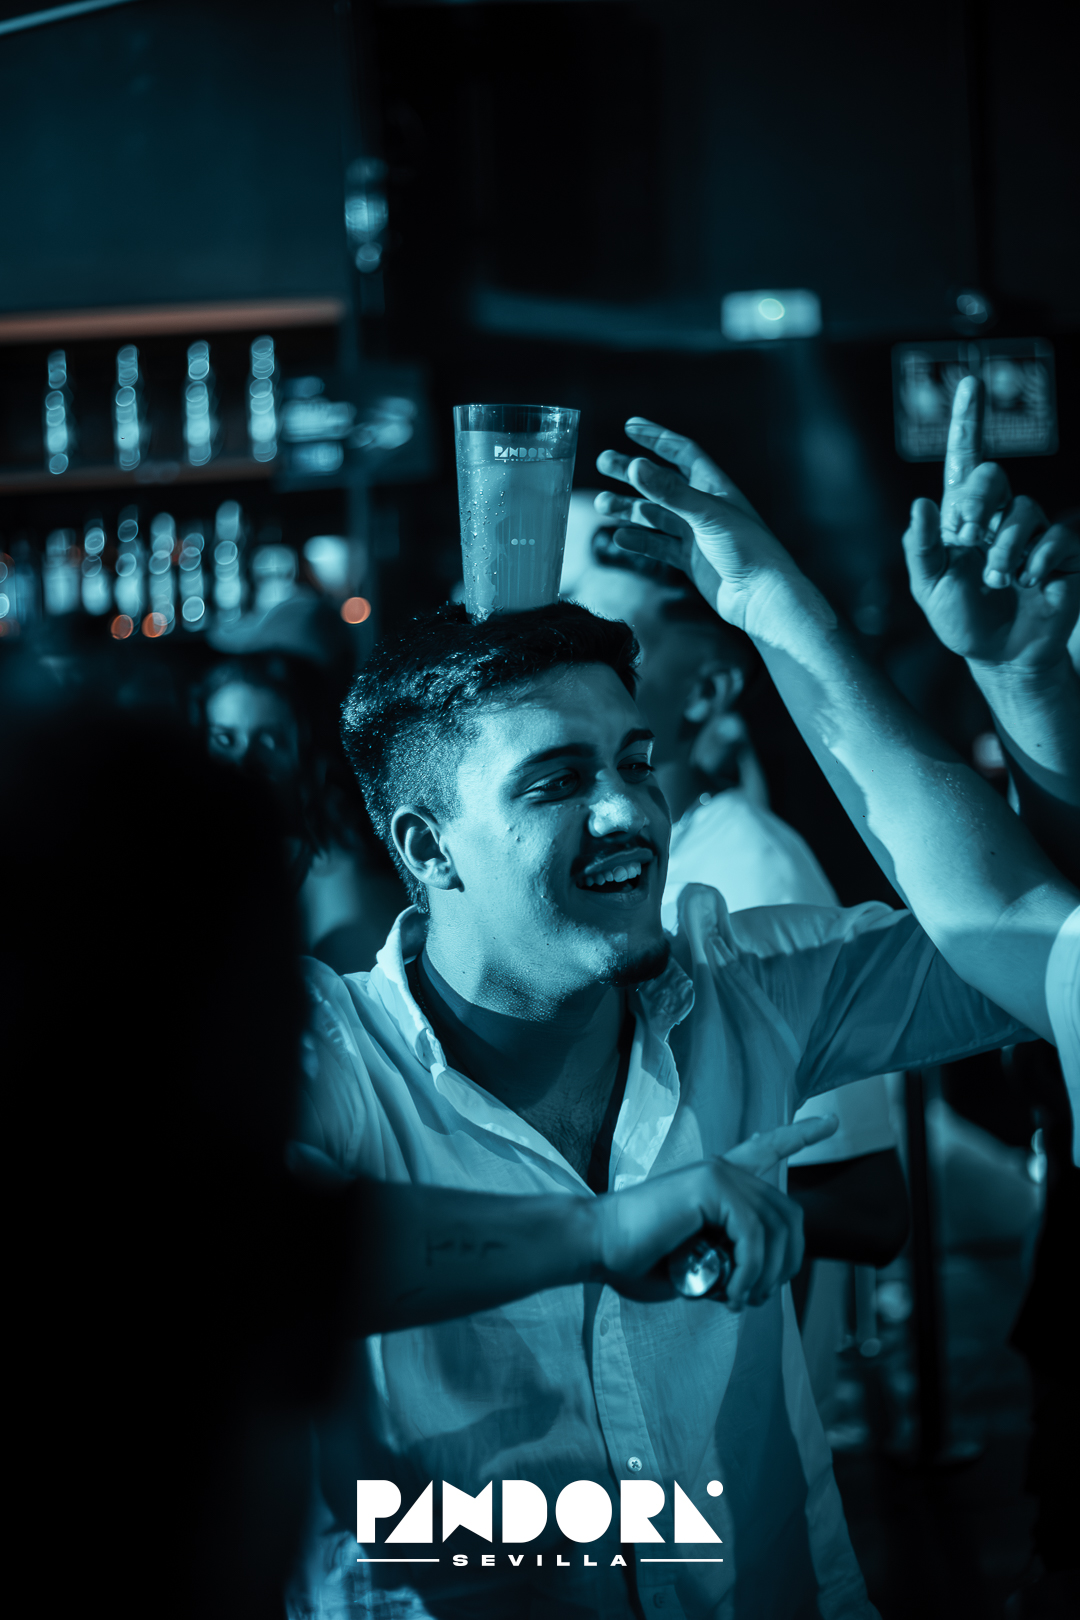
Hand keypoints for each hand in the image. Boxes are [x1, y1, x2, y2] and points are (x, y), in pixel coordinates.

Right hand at [593, 1114, 836, 1308]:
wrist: (597, 1246)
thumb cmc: (636, 1259)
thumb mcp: (696, 1260)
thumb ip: (728, 1257)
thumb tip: (761, 1278)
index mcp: (716, 1181)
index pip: (765, 1149)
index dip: (798, 1136)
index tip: (829, 1122)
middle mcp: (723, 1170)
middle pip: (788, 1216)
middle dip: (784, 1264)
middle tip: (753, 1297)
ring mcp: (718, 1173)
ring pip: (776, 1230)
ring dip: (765, 1277)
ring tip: (738, 1300)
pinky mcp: (711, 1186)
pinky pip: (755, 1236)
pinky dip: (750, 1273)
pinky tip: (731, 1293)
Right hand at [594, 419, 800, 630]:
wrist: (760, 597)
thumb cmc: (746, 550)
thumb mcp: (706, 514)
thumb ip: (670, 492)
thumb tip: (636, 465)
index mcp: (714, 487)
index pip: (682, 453)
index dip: (657, 438)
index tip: (630, 426)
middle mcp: (703, 507)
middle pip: (661, 482)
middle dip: (632, 472)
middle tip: (603, 462)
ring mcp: (695, 534)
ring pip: (655, 514)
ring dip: (629, 507)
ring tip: (601, 503)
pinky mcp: (690, 560)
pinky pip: (658, 545)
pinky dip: (639, 540)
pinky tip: (620, 537)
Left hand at [904, 377, 1079, 670]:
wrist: (1001, 656)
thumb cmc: (962, 622)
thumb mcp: (929, 589)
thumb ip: (921, 549)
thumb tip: (921, 504)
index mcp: (963, 518)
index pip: (965, 461)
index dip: (968, 421)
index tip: (970, 384)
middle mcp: (999, 516)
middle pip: (994, 476)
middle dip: (978, 502)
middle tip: (969, 538)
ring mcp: (1034, 531)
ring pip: (1025, 511)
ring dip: (1007, 548)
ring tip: (998, 579)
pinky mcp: (1064, 551)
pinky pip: (1058, 535)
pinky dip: (1039, 559)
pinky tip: (1030, 582)